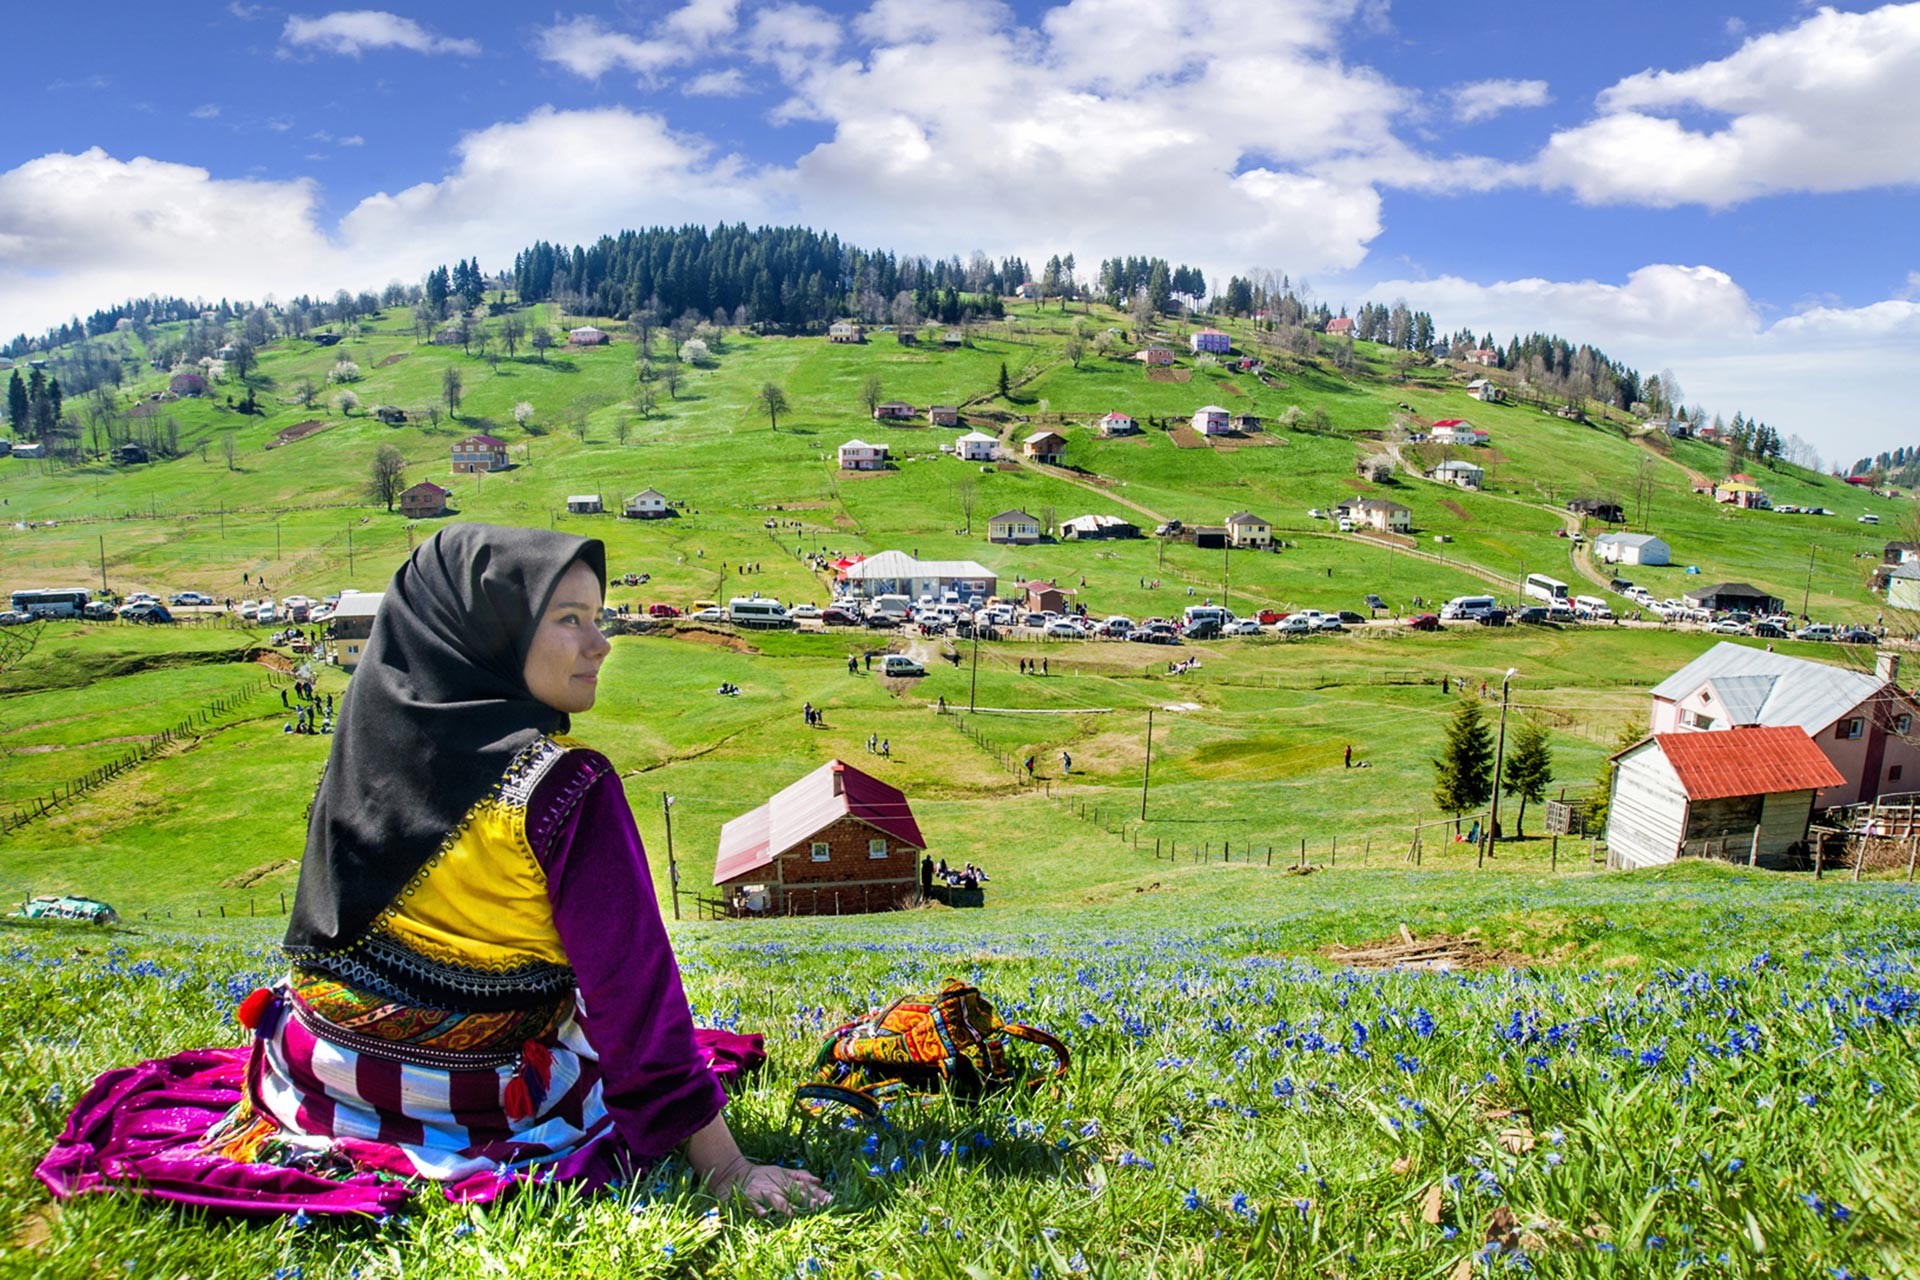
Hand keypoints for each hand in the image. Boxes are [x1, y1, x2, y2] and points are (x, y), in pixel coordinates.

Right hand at [707, 1155, 831, 1216]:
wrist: (734, 1173)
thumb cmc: (762, 1175)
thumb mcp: (782, 1172)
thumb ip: (801, 1176)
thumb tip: (819, 1180)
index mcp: (786, 1182)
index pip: (806, 1187)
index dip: (818, 1193)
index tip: (830, 1200)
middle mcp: (777, 1187)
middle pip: (794, 1194)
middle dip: (805, 1199)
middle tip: (817, 1206)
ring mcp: (763, 1192)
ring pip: (775, 1199)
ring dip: (784, 1205)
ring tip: (792, 1213)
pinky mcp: (748, 1197)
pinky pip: (753, 1204)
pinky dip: (757, 1208)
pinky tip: (762, 1214)